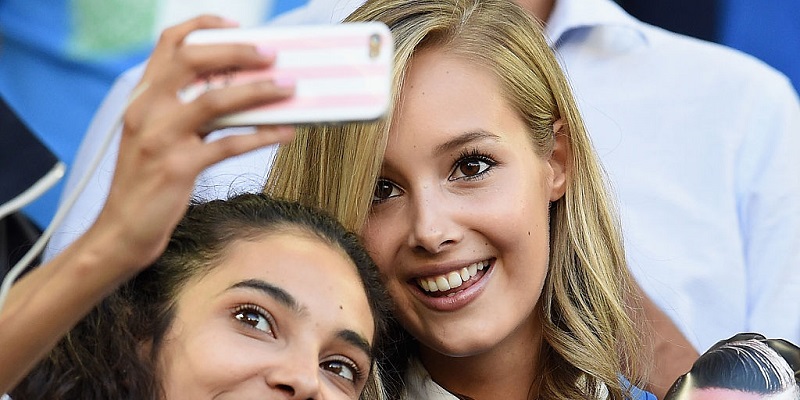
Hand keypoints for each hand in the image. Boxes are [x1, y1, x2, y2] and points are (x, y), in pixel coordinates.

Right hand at [96, 15, 296, 271]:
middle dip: (238, 52)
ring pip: (216, 101)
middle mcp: (147, 110)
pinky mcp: (179, 167)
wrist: (121, 229)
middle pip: (194, 61)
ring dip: (259, 92)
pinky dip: (262, 136)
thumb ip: (185, 110)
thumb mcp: (154, 135)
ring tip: (289, 88)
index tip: (235, 26)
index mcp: (142, 97)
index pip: (168, 43)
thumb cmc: (145, 182)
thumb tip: (238, 91)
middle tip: (271, 56)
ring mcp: (162, 137)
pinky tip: (284, 133)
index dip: (202, 27)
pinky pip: (229, 144)